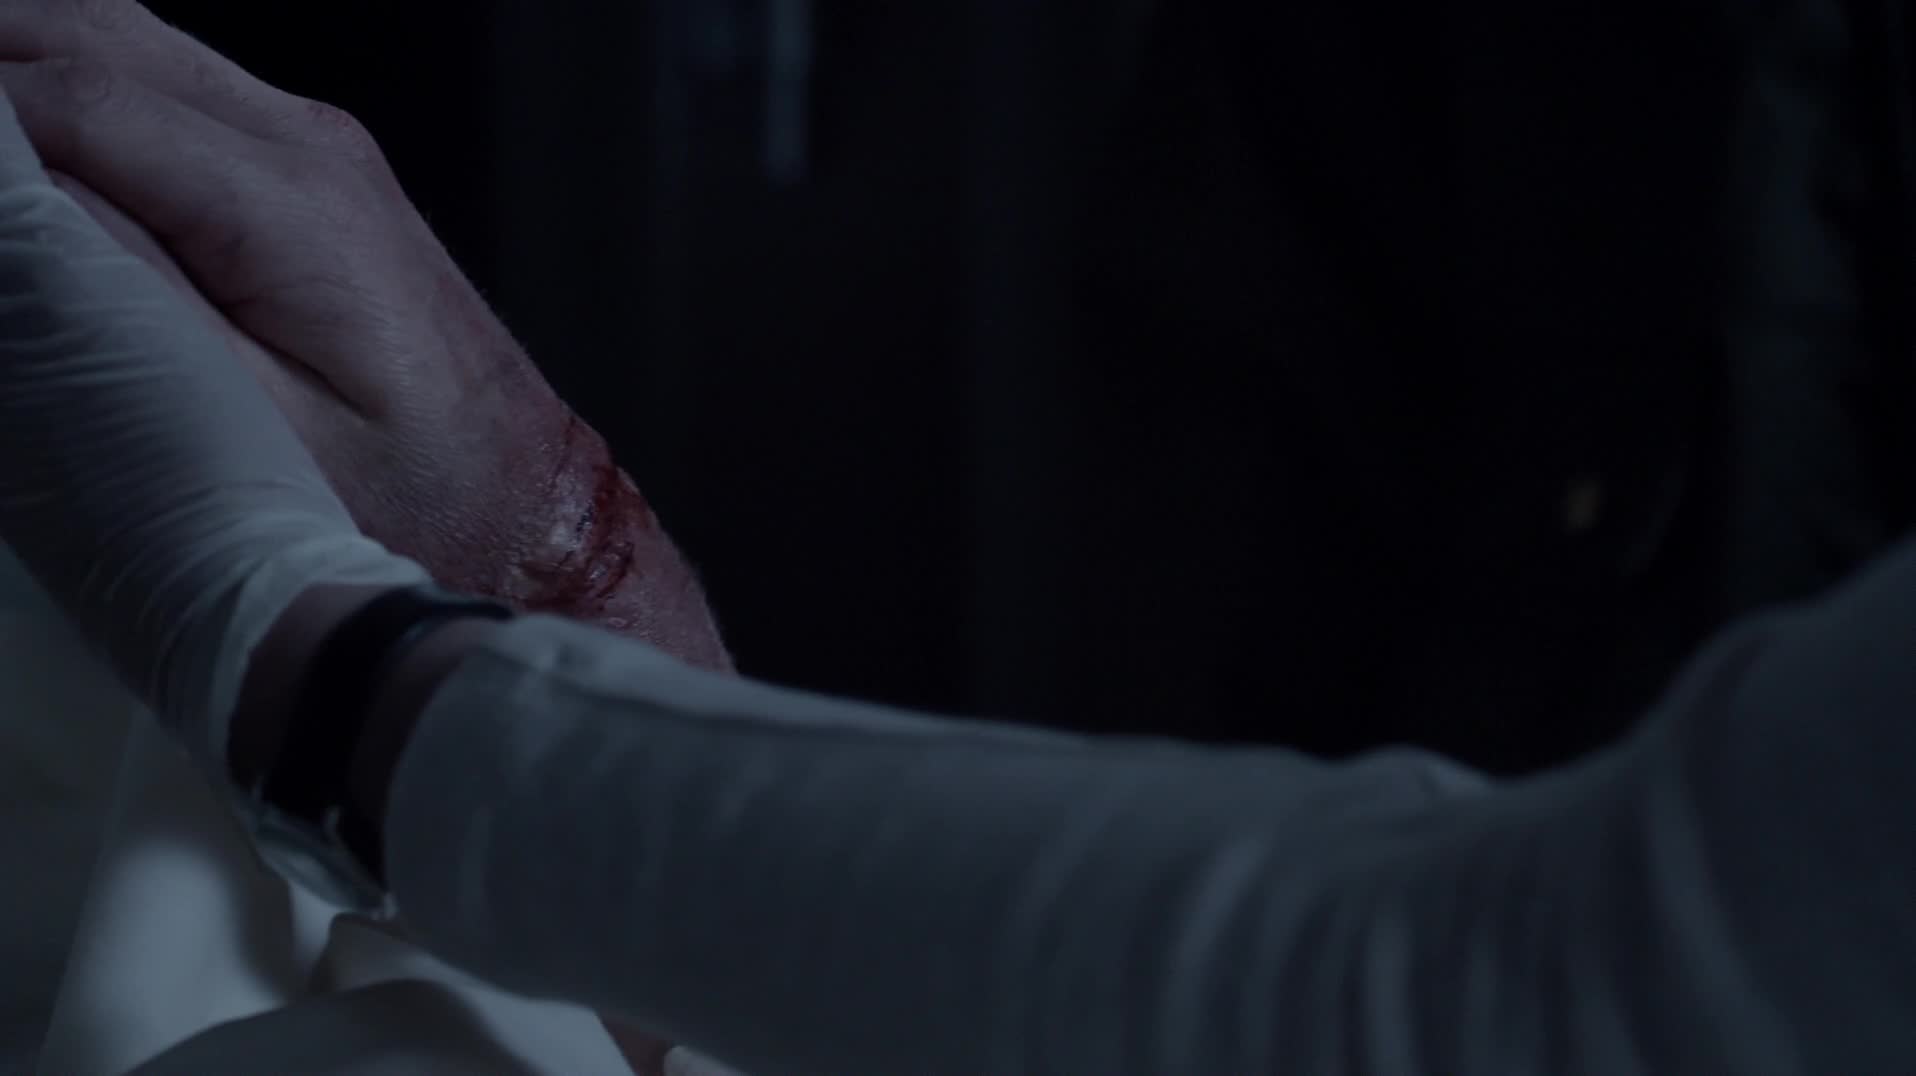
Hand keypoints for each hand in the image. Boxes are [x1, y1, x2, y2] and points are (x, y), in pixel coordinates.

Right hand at [0, 80, 425, 770]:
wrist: (524, 509)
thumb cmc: (412, 497)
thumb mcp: (255, 423)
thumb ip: (124, 297)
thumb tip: (19, 190)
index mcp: (291, 201)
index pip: (72, 95)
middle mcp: (307, 145)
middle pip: (89, 38)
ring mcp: (315, 149)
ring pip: (124, 48)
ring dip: (25, 80)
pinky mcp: (312, 174)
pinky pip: (167, 95)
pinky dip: (81, 105)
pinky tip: (35, 165)